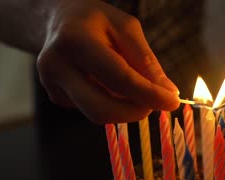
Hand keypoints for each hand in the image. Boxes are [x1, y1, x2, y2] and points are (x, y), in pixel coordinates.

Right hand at [36, 0, 179, 123]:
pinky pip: (92, 109)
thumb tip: (168, 93)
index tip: (172, 102)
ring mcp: (52, 86)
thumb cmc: (96, 20)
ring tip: (133, 88)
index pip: (119, 79)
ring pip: (97, 114)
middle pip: (102, 109)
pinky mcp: (56, 97)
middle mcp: (56, 67)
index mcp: (75, 41)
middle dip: (135, 112)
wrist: (57, 20)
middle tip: (155, 103)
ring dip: (125, 109)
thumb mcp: (126, 28)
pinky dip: (111, 102)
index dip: (149, 95)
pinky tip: (109, 83)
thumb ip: (146, 61)